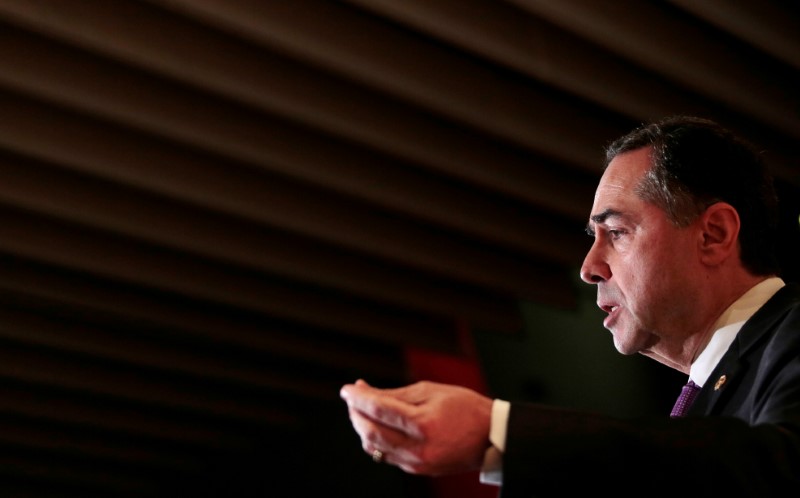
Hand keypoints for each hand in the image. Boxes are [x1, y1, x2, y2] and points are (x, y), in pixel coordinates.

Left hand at [339, 379, 492, 474]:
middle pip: (370, 432)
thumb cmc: (464, 408)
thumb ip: (395, 394)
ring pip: (374, 448)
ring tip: (362, 410)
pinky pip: (387, 456)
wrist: (491, 438)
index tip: (346, 389)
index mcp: (423, 423)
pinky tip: (377, 425)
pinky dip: (376, 440)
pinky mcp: (418, 470)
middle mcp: (418, 447)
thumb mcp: (431, 391)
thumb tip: (364, 391)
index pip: (378, 409)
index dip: (358, 398)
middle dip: (355, 414)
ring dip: (362, 428)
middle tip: (352, 398)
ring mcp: (417, 463)